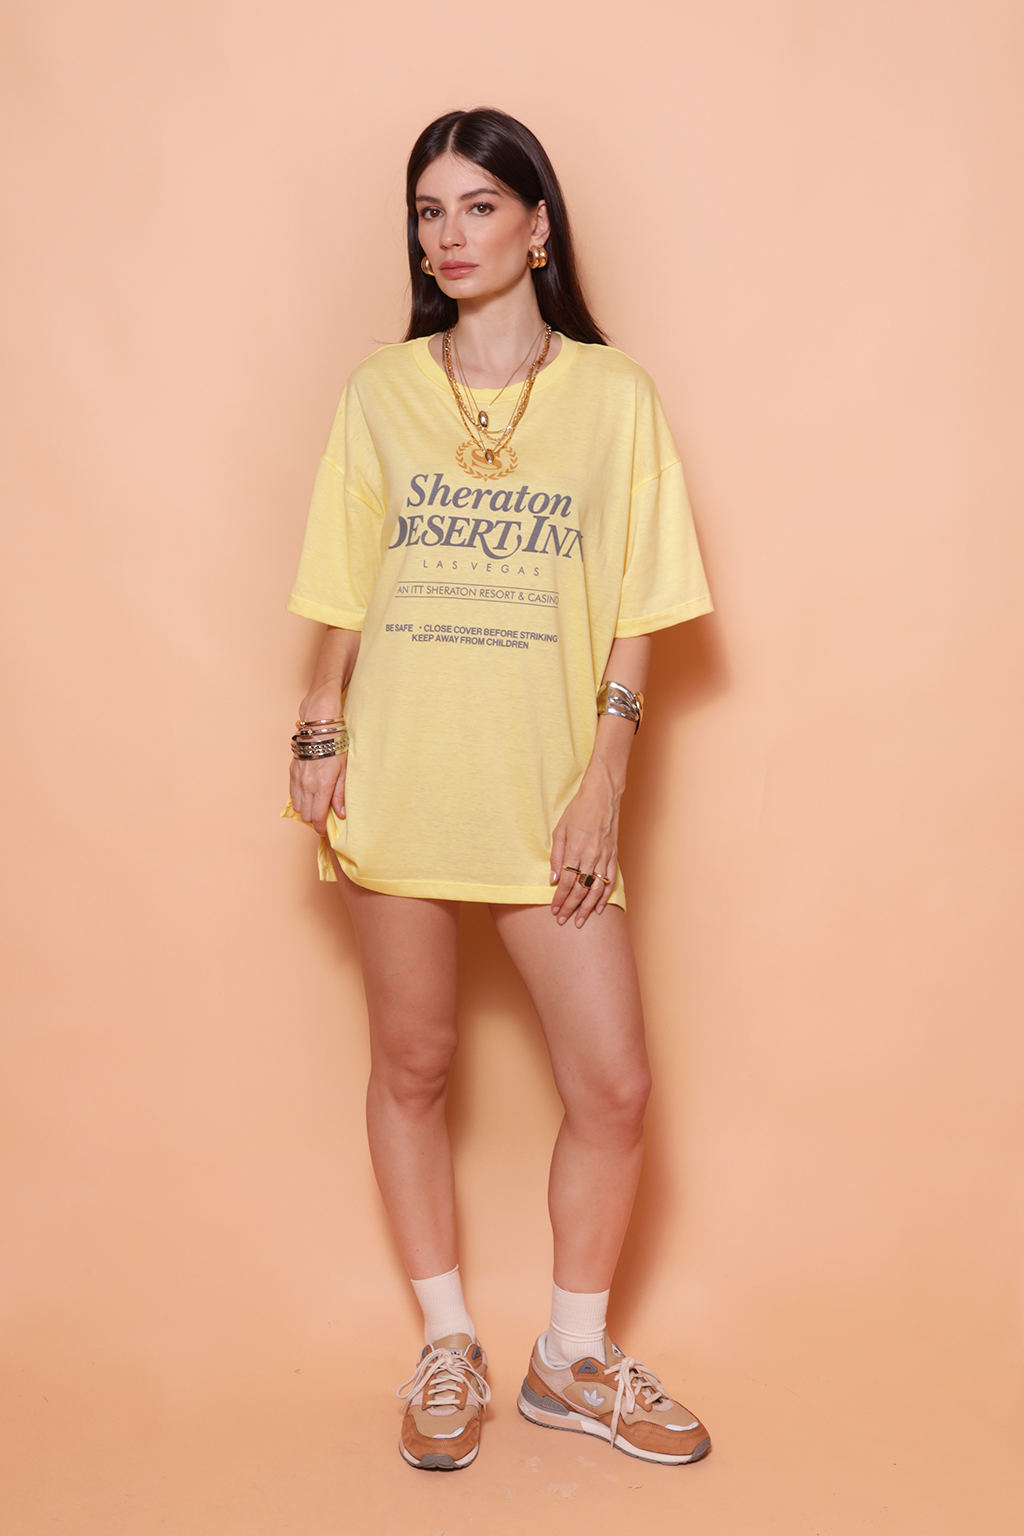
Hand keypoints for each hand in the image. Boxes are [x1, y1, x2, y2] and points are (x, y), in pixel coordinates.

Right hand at [289, 752, 347, 836]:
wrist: (319, 730)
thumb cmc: (336, 748)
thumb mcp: (344, 771)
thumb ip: (340, 794)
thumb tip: (340, 814)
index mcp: (323, 786)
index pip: (318, 816)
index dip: (321, 828)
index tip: (324, 831)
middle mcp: (307, 785)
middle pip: (306, 815)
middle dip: (314, 820)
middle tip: (322, 817)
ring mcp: (298, 780)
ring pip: (297, 807)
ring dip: (306, 810)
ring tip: (316, 805)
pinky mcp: (292, 773)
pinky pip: (292, 794)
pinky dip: (299, 799)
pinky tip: (307, 796)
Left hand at [549, 764, 619, 927]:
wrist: (602, 795)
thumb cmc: (578, 809)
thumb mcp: (559, 829)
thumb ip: (555, 856)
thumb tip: (552, 880)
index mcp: (574, 849)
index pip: (565, 882)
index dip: (559, 899)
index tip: (554, 910)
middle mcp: (591, 856)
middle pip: (580, 890)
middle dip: (571, 908)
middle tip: (563, 921)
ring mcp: (604, 857)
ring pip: (596, 889)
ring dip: (587, 908)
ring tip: (581, 921)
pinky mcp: (614, 855)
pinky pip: (610, 880)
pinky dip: (605, 896)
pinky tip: (599, 907)